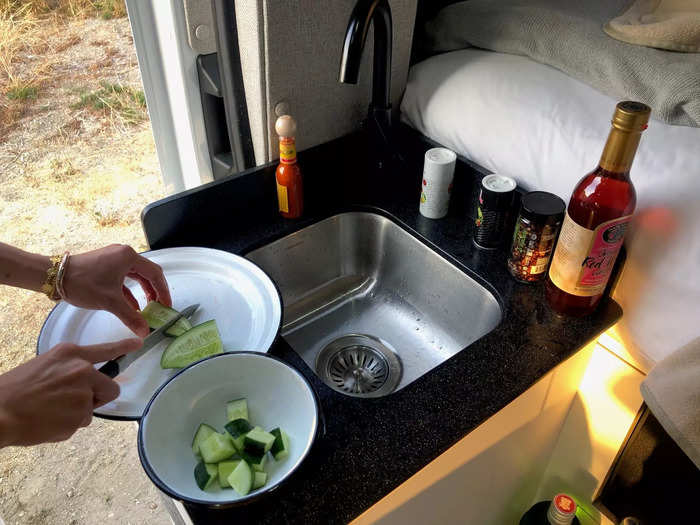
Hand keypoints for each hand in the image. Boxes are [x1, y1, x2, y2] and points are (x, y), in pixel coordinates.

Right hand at [0, 338, 141, 446]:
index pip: (106, 350)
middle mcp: (83, 371)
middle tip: (76, 402)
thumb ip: (70, 370)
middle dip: (99, 397)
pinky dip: (67, 426)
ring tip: (51, 411)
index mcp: (71, 354)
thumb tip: (86, 381)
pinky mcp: (80, 417)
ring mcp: (83, 394)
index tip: (139, 343)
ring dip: (77, 413)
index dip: (124, 347)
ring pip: (92, 409)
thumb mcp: (46, 365)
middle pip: (111, 388)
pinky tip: (48, 421)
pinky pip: (80, 423)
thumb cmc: (16, 389)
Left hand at [62, 244, 171, 336]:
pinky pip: (124, 277)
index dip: (163, 291)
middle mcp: (123, 254)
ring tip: (147, 307)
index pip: (155, 274)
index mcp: (129, 257)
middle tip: (159, 307)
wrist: (54, 277)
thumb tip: (145, 332)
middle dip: (154, 291)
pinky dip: (129, 290)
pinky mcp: (105, 264)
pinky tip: (130, 305)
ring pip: (136, 275)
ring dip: (142, 291)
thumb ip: (131, 317)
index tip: (166, 306)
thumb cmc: (83, 283)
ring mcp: (113, 258)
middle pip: (147, 273)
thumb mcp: (110, 302)